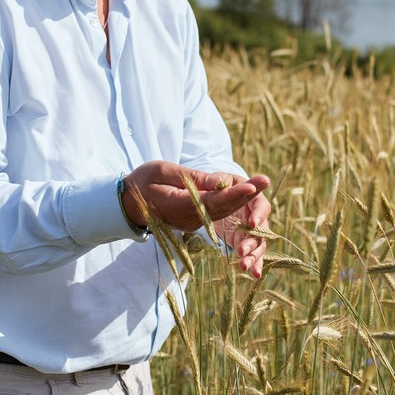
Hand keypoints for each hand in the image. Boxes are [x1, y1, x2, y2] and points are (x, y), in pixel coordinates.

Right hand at [121, 161, 269, 232]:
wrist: (129, 203)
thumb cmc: (143, 181)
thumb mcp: (163, 171)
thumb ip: (190, 177)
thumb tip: (216, 180)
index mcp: (178, 206)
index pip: (211, 202)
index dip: (232, 195)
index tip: (251, 187)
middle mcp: (189, 219)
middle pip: (222, 208)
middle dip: (245, 195)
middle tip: (265, 180)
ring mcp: (193, 223)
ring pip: (223, 212)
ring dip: (243, 199)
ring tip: (261, 183)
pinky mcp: (196, 221)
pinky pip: (217, 213)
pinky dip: (233, 203)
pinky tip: (248, 193)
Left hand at [211, 177, 270, 278]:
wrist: (221, 198)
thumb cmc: (223, 185)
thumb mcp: (220, 179)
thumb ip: (217, 180)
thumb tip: (213, 182)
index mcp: (254, 198)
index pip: (262, 206)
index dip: (259, 215)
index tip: (252, 223)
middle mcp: (258, 217)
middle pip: (262, 230)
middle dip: (253, 241)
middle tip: (242, 250)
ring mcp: (253, 232)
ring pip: (259, 245)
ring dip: (254, 256)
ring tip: (244, 266)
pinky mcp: (245, 242)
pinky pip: (253, 254)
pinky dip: (254, 264)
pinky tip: (254, 274)